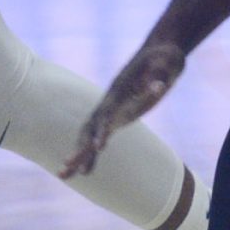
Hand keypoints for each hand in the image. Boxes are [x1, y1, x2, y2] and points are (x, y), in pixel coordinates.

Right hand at [64, 38, 184, 178]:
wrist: (158, 54)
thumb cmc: (163, 58)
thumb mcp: (166, 62)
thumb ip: (159, 74)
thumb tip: (160, 83)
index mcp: (119, 93)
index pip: (107, 114)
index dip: (102, 130)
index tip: (98, 147)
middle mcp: (109, 104)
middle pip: (89, 129)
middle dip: (79, 148)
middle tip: (67, 165)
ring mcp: (110, 111)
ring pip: (88, 136)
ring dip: (78, 155)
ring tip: (63, 175)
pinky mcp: (116, 116)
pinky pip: (99, 138)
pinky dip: (91, 154)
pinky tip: (84, 172)